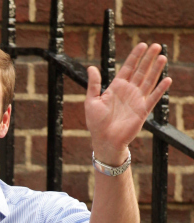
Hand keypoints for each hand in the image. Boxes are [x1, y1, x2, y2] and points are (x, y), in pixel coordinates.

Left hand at [85, 42, 171, 163]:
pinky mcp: (143, 110)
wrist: (104, 140)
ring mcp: (137, 100)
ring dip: (155, 69)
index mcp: (116, 87)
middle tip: (156, 45)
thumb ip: (93, 84)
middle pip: (141, 71)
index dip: (135, 57)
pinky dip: (160, 89)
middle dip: (148, 58)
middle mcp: (128, 91)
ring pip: (148, 81)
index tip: (142, 45)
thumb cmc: (96, 122)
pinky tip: (167, 79)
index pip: (127, 68)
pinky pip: (153, 97)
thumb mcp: (91, 101)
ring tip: (162, 56)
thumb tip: (91, 67)